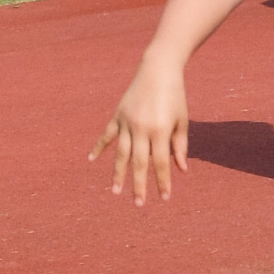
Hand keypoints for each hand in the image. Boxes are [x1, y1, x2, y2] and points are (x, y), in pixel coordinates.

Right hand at [93, 58, 188, 203]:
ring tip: (115, 191)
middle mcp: (141, 129)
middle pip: (139, 163)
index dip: (163, 181)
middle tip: (138, 204)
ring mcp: (127, 122)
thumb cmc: (175, 96)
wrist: (158, 70)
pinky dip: (98, 147)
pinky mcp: (118, 115)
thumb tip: (181, 170)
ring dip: (118, 173)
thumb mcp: (182, 121)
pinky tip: (91, 159)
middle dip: (139, 185)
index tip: (165, 197)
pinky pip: (107, 134)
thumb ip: (180, 146)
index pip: (161, 163)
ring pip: (121, 153)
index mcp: (160, 131)